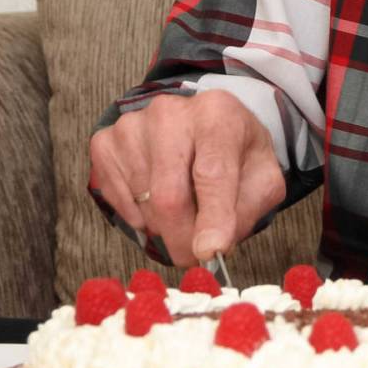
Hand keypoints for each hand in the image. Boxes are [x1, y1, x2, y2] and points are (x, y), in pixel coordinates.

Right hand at [88, 90, 285, 265]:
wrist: (203, 123)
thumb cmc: (234, 152)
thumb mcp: (261, 177)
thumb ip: (247, 209)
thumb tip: (212, 246)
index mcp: (217, 113)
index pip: (212, 172)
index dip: (212, 217)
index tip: (211, 251)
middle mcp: (169, 112)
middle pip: (169, 195)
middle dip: (183, 238)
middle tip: (194, 254)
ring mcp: (131, 126)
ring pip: (144, 203)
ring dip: (164, 226)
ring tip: (183, 209)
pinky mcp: (106, 143)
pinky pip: (118, 201)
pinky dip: (139, 216)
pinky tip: (156, 199)